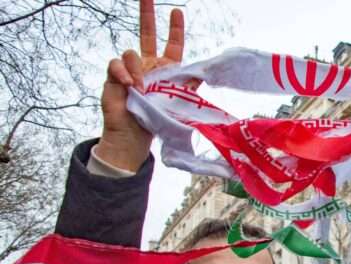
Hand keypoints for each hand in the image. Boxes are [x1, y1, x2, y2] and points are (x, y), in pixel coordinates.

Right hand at [95, 0, 185, 171]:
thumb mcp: (179, 101)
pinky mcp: (114, 75)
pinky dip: (123, 73)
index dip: (175, 29)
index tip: (176, 12)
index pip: (172, 44)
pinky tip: (129, 86)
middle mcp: (148, 65)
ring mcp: (130, 69)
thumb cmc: (157, 120)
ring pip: (132, 52)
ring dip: (137, 70)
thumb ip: (190, 84)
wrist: (134, 135)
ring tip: (140, 88)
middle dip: (147, 14)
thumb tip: (207, 72)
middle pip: (148, 34)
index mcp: (166, 70)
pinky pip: (116, 63)